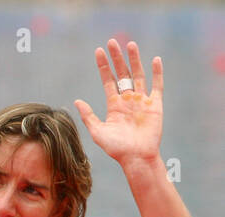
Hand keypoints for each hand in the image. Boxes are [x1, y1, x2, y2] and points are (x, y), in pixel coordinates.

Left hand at [75, 39, 162, 167]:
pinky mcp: (155, 104)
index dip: (103, 66)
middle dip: (117, 58)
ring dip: (134, 60)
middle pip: (122, 73)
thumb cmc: (116, 148)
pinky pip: (157, 85)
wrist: (136, 157)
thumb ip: (88, 116)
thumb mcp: (98, 132)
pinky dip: (156, 73)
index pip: (108, 80)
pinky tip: (154, 60)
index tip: (98, 51)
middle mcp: (127, 100)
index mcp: (114, 105)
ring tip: (129, 44)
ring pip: (138, 75)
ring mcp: (142, 101)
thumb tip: (76, 101)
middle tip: (112, 42)